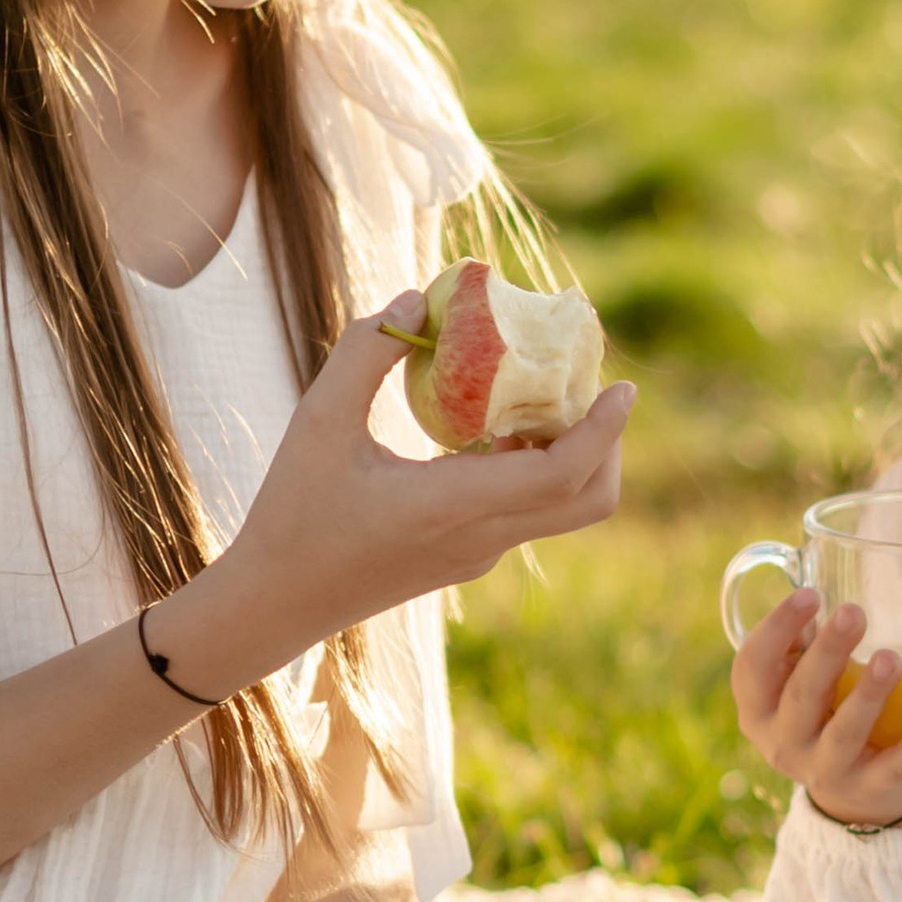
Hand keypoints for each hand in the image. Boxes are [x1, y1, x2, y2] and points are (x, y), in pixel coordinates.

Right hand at [152, 307, 634, 699]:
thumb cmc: (293, 512)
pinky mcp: (465, 557)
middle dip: (606, 442)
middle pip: (588, 499)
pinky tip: (496, 425)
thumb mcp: (318, 420)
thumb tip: (417, 299)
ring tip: (541, 394)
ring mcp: (477, 554)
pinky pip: (525, 510)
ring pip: (561, 508)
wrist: (277, 602)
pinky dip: (534, 467)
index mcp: (454, 507)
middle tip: (591, 385)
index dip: (604, 430)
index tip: (624, 386)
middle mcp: (481, 538)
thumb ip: (366, 352)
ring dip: (571, 453)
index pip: (561, 475)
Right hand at [730, 589, 901, 827]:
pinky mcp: (867, 789)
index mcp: (758, 709)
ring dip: (868, 695)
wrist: (852, 795)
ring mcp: (824, 771)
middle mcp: (782, 743)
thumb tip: (814, 579)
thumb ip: (802, 643)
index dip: (775, 629)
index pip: (752, 666)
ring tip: (891, 658)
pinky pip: (891, 770)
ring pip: (843, 733)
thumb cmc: (823, 715)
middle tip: (854, 612)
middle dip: (827, 653)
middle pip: (801, 696)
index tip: (808, 593)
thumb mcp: (798, 683)